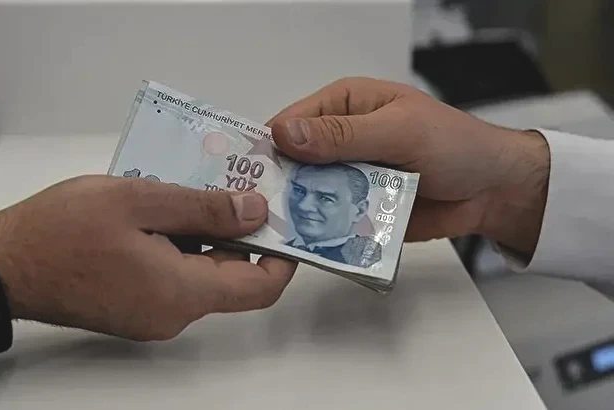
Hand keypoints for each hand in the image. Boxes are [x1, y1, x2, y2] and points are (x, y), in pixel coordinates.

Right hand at [0, 175, 295, 340]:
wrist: (3, 265)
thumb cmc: (61, 231)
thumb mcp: (140, 201)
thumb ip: (205, 207)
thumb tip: (255, 212)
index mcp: (181, 292)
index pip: (259, 287)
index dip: (280, 254)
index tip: (280, 218)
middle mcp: (173, 313)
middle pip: (230, 276)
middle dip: (237, 231)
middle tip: (230, 185)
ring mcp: (152, 314)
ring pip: (200, 272)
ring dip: (204, 233)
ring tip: (188, 189)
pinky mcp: (134, 306)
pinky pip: (174, 275)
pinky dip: (179, 244)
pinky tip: (160, 210)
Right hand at [267, 77, 549, 256]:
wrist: (494, 190)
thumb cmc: (456, 144)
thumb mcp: (399, 130)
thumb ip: (344, 135)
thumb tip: (286, 134)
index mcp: (344, 105)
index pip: (291, 122)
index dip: (268, 146)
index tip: (247, 173)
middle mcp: (340, 140)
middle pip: (293, 162)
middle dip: (279, 185)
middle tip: (258, 211)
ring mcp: (349, 176)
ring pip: (308, 194)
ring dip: (298, 211)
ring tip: (279, 233)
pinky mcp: (358, 208)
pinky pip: (331, 219)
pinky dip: (322, 230)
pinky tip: (309, 244)